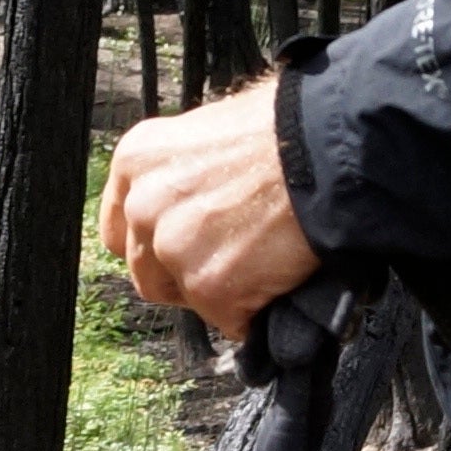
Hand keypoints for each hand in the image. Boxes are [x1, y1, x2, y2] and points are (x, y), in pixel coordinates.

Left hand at [95, 77, 315, 337]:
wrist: (330, 147)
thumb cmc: (286, 130)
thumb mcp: (209, 133)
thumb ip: (182, 175)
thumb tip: (192, 207)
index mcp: (137, 160)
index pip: (120, 229)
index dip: (152, 245)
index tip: (180, 249)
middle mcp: (144, 205)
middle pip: (145, 270)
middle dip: (183, 274)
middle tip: (232, 259)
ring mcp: (175, 249)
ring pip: (186, 298)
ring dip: (219, 293)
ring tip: (261, 265)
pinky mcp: (211, 287)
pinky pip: (229, 320)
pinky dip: (256, 311)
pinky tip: (280, 278)